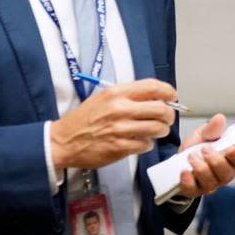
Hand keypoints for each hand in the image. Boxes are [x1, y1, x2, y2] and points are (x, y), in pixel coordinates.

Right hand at [50, 79, 176, 169]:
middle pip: (161, 109)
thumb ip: (128, 96)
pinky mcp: (120, 147)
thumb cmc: (84, 120)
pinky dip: (147, 144)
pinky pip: (146, 144)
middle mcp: (119, 109)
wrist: (62, 141)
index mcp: (116, 93)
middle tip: (166, 119)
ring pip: (157, 128)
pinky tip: (140, 142)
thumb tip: (156, 97)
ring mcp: (120, 129)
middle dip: (169, 115)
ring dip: (161, 131)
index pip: (153, 87)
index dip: (168, 92)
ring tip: (156, 131)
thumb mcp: (103, 98)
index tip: (172, 97)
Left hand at [176, 114, 234, 197]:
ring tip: (191, 156)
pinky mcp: (194, 191)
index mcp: (229, 160)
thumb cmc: (195, 148)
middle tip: (204, 149)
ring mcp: (209, 185)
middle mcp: (222, 175)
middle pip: (227, 174)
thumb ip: (212, 128)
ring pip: (211, 183)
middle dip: (216, 162)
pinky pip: (194, 190)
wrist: (177, 161)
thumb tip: (219, 118)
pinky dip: (188, 180)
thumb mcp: (203, 134)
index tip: (231, 148)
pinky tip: (184, 171)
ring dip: (200, 168)